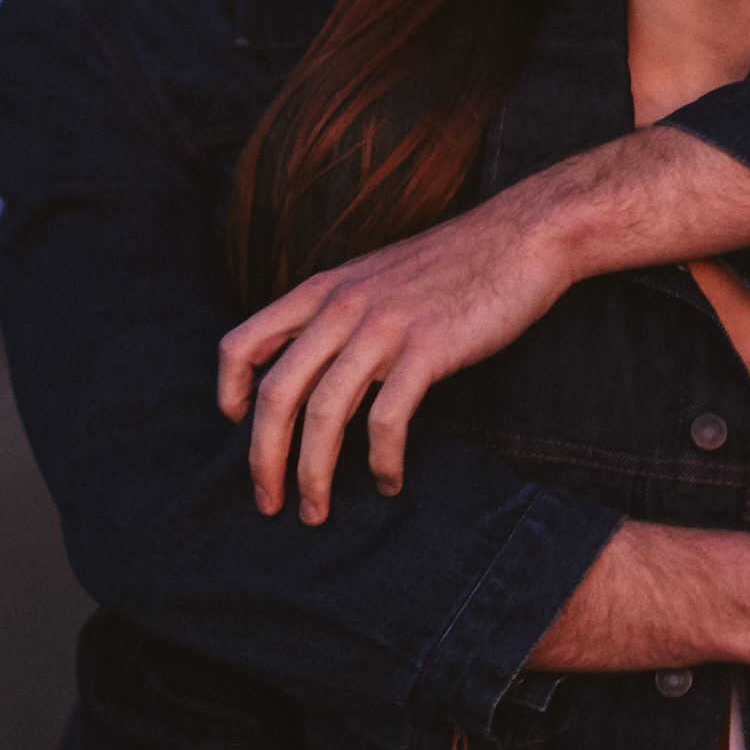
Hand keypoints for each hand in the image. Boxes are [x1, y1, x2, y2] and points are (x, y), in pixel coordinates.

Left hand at [218, 189, 572, 523]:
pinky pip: (387, 420)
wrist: (520, 237)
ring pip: (324, 414)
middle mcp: (341, 307)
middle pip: (276, 394)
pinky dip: (382, 462)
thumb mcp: (373, 278)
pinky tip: (388, 483)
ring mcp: (383, 327)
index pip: (241, 343)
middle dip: (263, 459)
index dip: (229, 393)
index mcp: (320, 291)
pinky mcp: (427, 350)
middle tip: (268, 503)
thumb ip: (337, 317)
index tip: (238, 428)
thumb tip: (312, 374)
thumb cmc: (451, 266)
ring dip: (313, 475)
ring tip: (316, 512)